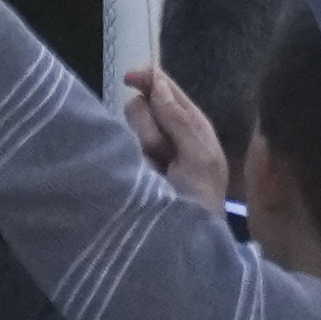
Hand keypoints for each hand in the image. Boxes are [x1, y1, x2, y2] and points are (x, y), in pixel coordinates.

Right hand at [123, 65, 228, 211]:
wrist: (184, 240)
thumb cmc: (199, 199)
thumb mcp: (199, 157)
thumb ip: (179, 120)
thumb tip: (157, 84)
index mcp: (192, 125)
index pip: (166, 88)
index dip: (148, 78)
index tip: (130, 79)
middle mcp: (167, 132)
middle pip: (143, 104)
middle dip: (150, 124)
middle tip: (164, 153)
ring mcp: (146, 149)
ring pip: (131, 123)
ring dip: (143, 142)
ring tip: (156, 169)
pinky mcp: (130, 163)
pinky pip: (120, 142)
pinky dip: (129, 152)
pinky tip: (141, 172)